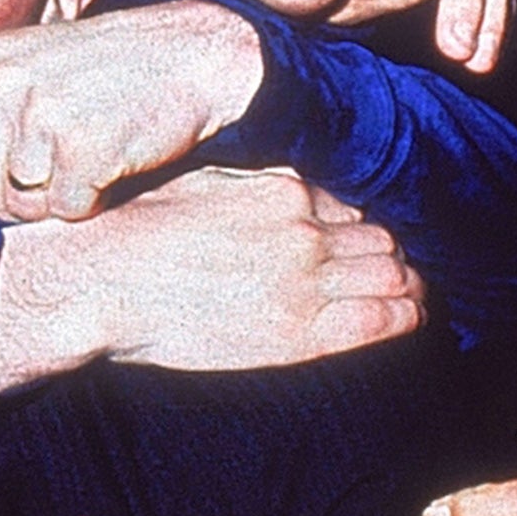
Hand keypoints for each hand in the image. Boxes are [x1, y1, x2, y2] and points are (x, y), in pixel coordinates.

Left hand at [0, 0, 263, 227]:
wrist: (197, 52)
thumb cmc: (116, 74)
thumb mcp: (40, 88)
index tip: (41, 154)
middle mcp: (3, 83)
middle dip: (24, 197)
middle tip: (69, 167)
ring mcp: (42, 114)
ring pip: (19, 205)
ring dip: (60, 200)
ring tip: (93, 158)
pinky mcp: (82, 147)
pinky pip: (67, 210)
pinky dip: (95, 200)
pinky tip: (117, 161)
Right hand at [0, 166, 423, 390]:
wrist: (99, 278)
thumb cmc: (138, 229)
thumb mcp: (204, 182)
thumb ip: (255, 183)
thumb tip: (286, 184)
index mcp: (285, 188)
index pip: (355, 206)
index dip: (367, 226)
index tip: (369, 240)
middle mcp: (306, 229)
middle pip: (382, 239)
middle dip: (396, 255)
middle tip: (404, 269)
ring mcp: (306, 281)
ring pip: (391, 276)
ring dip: (410, 284)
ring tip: (416, 294)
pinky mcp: (300, 333)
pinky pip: (379, 321)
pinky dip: (406, 315)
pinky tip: (414, 315)